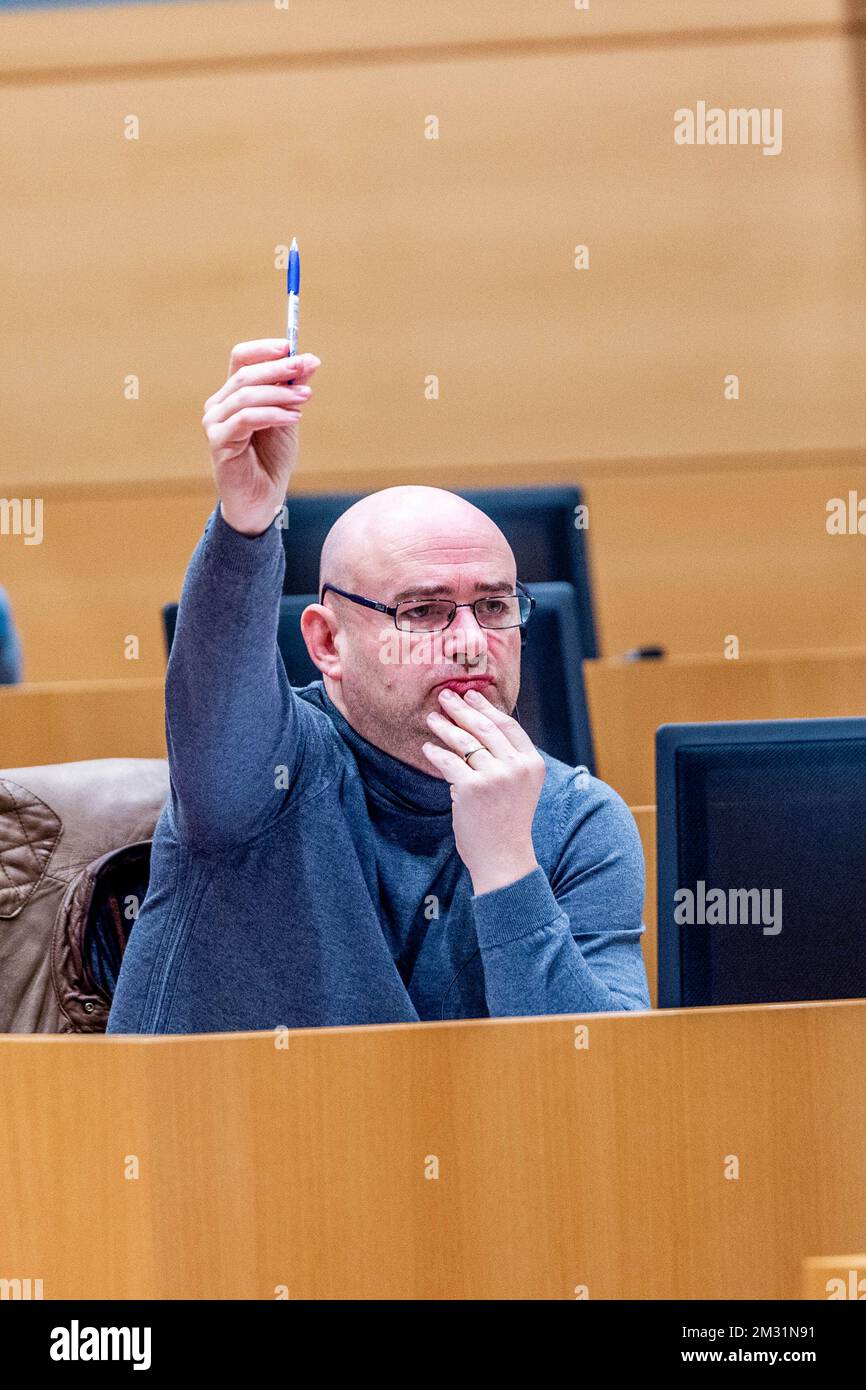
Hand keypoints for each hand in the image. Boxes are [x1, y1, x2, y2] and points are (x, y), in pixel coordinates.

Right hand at [202, 339, 321, 535]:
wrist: (262, 501)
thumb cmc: (272, 461)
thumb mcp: (288, 419)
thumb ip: (294, 391)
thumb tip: (310, 359)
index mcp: (233, 395)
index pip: (240, 358)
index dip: (264, 349)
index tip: (290, 346)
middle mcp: (219, 405)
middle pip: (244, 374)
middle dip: (278, 368)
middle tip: (304, 366)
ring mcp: (215, 423)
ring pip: (246, 395)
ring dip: (280, 393)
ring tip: (305, 397)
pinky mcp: (219, 442)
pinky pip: (246, 419)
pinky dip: (272, 414)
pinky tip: (294, 417)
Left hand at [422, 688, 545, 894]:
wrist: (503, 858)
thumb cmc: (507, 822)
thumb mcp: (519, 786)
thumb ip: (508, 760)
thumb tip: (480, 727)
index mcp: (533, 763)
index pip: (508, 726)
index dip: (487, 707)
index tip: (472, 695)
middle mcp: (516, 766)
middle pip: (485, 728)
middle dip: (462, 709)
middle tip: (445, 697)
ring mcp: (495, 777)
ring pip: (465, 742)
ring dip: (445, 727)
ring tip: (432, 718)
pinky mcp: (472, 788)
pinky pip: (449, 762)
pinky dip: (435, 753)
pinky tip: (427, 748)